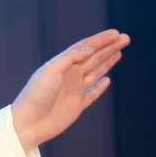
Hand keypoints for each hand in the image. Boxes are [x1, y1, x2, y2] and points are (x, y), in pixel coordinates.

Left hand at [11, 29, 129, 152]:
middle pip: (93, 57)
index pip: (85, 48)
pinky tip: (107, 79)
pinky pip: (92, 93)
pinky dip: (100, 87)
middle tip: (125, 38)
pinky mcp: (77, 106)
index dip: (101, 40)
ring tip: (119, 51)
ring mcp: (74, 90)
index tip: (116, 34)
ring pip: (95, 72)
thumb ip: (70, 58)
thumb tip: (90, 48)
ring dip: (107, 62)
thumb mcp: (51, 70)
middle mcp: (69, 75)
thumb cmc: (36, 94)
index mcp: (63, 64)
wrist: (29, 122)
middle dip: (109, 47)